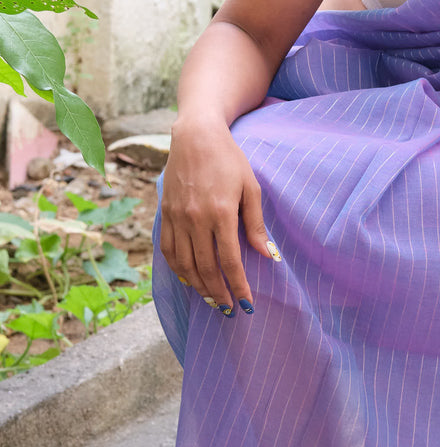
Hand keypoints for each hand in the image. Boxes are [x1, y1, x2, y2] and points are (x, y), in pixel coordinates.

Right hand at [159, 119, 274, 314]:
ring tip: (211, 299)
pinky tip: (188, 278)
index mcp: (221, 213)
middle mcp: (196, 219)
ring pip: (184, 264)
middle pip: (205, 268)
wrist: (196, 136)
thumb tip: (267, 255)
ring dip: (198, 286)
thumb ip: (256, 224)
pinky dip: (178, 269)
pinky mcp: (165, 213)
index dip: (238, 286)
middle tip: (228, 309)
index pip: (229, 261)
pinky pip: (168, 249)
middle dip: (218, 293)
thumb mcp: (251, 188)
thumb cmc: (229, 159)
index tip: (246, 303)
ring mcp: (177, 217)